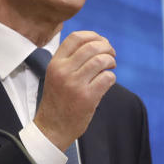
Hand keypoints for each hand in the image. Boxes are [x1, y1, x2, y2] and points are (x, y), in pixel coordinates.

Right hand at [34, 31, 115, 150]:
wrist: (52, 127)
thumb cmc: (58, 101)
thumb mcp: (55, 75)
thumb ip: (70, 60)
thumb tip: (95, 44)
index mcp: (55, 63)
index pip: (75, 38)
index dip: (93, 35)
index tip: (101, 41)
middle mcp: (64, 71)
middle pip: (92, 46)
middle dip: (107, 47)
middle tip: (111, 54)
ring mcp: (75, 84)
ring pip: (101, 60)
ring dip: (111, 61)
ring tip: (111, 66)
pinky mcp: (87, 97)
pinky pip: (107, 78)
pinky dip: (112, 77)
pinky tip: (108, 81)